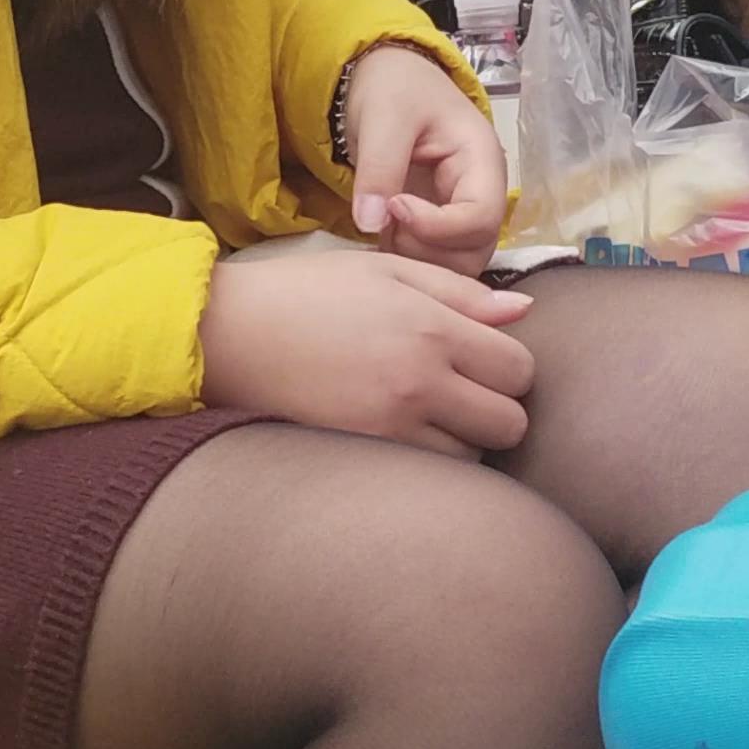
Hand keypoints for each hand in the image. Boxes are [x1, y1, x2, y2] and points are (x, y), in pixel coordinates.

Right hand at [199, 243, 533, 457]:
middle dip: (497, 409)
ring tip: (427, 415)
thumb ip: (459, 292)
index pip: (519, 368)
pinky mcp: (362, 457)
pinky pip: (426, 476)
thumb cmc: (303, 294)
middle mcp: (419, 384)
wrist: (225, 335)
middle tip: (464, 394)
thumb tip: (523, 312)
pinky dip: (426, 461)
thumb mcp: (384, 272)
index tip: (483, 361)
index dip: (509, 366)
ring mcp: (390, 428)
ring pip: (472, 460)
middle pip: (509, 424)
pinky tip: (400, 434)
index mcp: (430, 328)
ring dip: (463, 441)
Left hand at [343, 43, 507, 272]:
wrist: (386, 79)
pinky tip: (381, 236)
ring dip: (418, 260)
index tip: (394, 206)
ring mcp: (461, 213)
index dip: (437, 226)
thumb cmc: (395, 88)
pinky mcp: (439, 226)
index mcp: (482, 160)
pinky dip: (407, 261)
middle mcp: (481, 193)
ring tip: (383, 228)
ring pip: (457, 264)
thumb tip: (370, 224)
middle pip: (475, 250)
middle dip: (428, 249)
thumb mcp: (385, 117)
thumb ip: (379, 169)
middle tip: (387, 223)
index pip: (481, 217)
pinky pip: (434, 261)